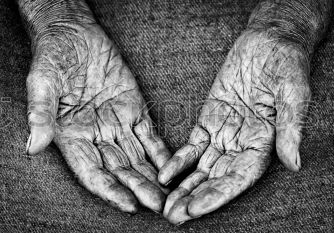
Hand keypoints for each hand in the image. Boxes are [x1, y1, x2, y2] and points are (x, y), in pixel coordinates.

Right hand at [25, 21, 170, 212]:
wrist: (74, 34)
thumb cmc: (53, 56)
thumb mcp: (42, 81)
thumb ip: (41, 113)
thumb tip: (33, 145)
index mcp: (72, 135)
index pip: (92, 171)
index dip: (109, 190)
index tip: (128, 204)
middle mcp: (96, 135)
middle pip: (120, 169)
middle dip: (139, 189)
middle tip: (159, 206)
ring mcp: (117, 123)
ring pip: (137, 157)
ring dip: (153, 177)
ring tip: (169, 195)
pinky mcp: (134, 109)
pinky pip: (150, 135)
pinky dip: (161, 151)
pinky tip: (173, 167)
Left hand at [158, 30, 309, 223]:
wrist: (267, 44)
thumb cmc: (286, 65)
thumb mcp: (293, 93)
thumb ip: (290, 127)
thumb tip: (294, 163)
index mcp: (264, 143)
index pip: (239, 177)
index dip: (218, 194)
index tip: (196, 208)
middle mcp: (241, 144)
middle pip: (216, 179)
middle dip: (195, 199)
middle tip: (172, 217)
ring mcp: (223, 134)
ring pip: (201, 168)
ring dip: (183, 187)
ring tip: (165, 206)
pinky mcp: (208, 120)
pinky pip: (191, 145)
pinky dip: (178, 160)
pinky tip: (164, 175)